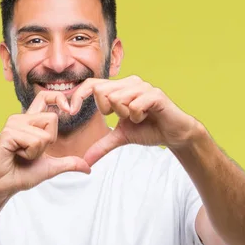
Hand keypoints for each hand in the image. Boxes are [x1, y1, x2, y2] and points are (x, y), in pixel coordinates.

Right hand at [0, 91, 90, 201]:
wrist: (4, 186)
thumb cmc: (22, 174)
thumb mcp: (51, 167)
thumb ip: (69, 163)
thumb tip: (88, 168)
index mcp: (30, 122)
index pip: (44, 98)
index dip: (57, 98)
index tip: (68, 108)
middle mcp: (21, 119)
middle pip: (52, 119)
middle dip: (48, 141)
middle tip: (31, 152)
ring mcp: (13, 124)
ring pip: (44, 134)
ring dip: (37, 151)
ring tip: (22, 154)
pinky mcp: (8, 133)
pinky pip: (34, 141)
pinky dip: (29, 154)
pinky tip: (16, 155)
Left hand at [69, 75, 201, 165]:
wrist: (173, 134)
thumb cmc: (148, 130)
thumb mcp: (120, 137)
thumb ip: (102, 145)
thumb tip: (85, 161)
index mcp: (119, 88)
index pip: (91, 84)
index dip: (78, 95)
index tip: (71, 110)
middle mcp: (129, 82)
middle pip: (101, 91)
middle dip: (108, 110)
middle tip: (124, 118)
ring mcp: (142, 86)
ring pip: (117, 99)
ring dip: (125, 115)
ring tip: (137, 118)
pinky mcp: (154, 94)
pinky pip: (134, 105)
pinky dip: (137, 117)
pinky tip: (146, 117)